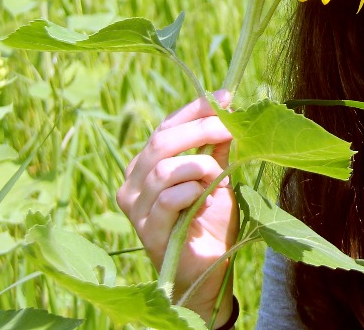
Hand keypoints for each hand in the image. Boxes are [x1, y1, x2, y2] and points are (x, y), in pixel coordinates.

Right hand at [117, 92, 238, 325]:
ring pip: (164, 168)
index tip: (225, 97)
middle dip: (200, 129)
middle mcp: (133, 183)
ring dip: (200, 165)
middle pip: (162, 142)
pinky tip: (204, 197)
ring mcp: (136, 209)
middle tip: (230, 127)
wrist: (210, 267)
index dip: (194, 110)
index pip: (165, 127)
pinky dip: (192, 191)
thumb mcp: (217, 175)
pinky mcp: (146, 230)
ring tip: (218, 175)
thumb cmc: (210, 219)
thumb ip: (216, 147)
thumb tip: (227, 108)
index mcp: (147, 165)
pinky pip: (167, 198)